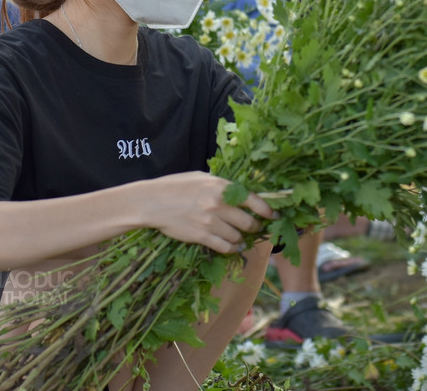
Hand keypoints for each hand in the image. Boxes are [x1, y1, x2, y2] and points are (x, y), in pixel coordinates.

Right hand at [141, 171, 276, 253]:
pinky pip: (225, 247)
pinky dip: (232, 248)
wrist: (152, 201)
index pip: (254, 201)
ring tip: (241, 238)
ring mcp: (211, 222)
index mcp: (221, 187)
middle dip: (255, 227)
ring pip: (238, 236)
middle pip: (249, 222)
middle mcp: (219, 204)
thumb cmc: (175, 186)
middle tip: (256, 228)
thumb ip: (221, 185)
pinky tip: (232, 246)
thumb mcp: (201, 178)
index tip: (274, 216)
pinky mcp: (202, 236)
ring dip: (241, 238)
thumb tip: (240, 193)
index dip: (268, 210)